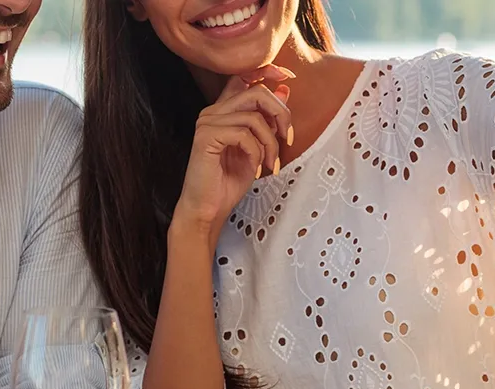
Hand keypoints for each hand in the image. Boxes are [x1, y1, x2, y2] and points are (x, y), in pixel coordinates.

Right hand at [172, 64, 293, 249]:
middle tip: (287, 140)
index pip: (244, 78)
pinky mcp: (206, 137)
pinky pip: (244, 134)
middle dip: (280, 114)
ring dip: (270, 143)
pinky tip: (255, 168)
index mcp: (222, 112)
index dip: (267, 72)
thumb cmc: (228, 183)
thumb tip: (285, 89)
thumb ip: (268, 119)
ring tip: (270, 164)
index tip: (288, 78)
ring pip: (254, 116)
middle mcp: (212, 112)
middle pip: (256, 93)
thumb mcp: (257, 147)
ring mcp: (207, 123)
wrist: (208, 210)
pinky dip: (257, 152)